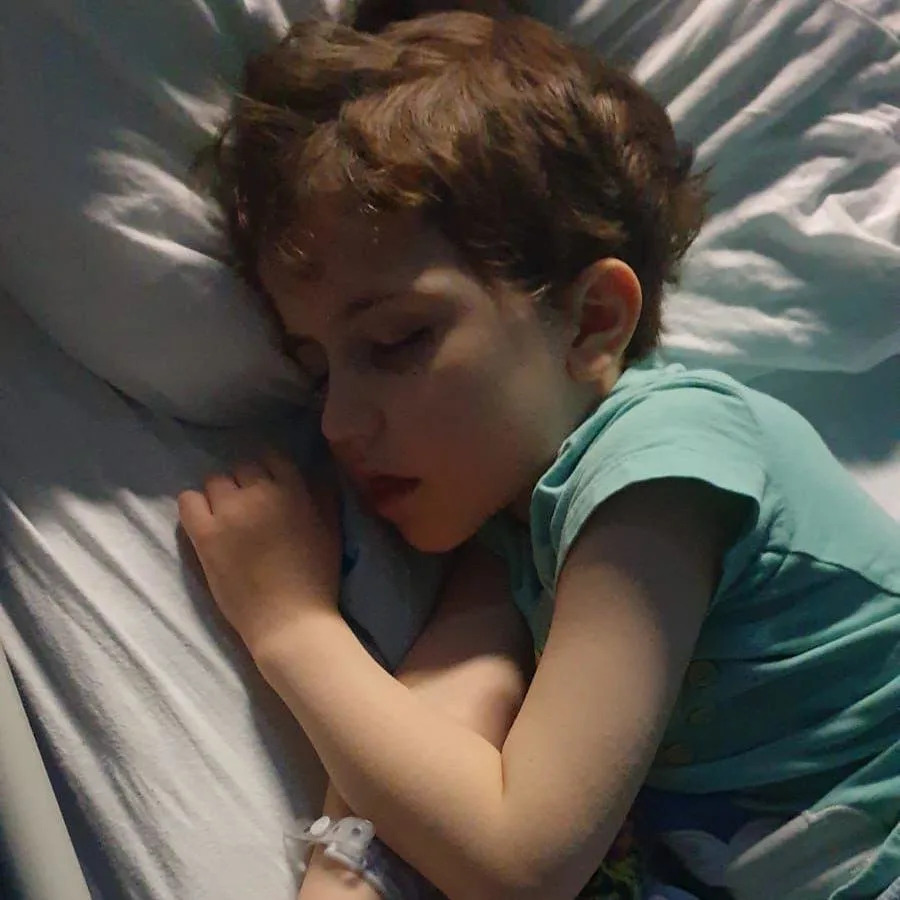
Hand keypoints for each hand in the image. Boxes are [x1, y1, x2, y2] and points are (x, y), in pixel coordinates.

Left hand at [178, 452, 340, 653]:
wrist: (289, 620)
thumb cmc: (315, 578)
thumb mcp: (330, 529)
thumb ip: (322, 494)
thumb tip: (317, 468)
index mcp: (293, 491)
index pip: (271, 458)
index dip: (268, 472)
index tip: (269, 489)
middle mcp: (259, 493)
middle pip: (241, 469)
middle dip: (245, 485)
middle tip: (249, 510)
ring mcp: (229, 513)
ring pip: (214, 482)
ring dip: (220, 495)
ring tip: (227, 518)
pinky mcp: (205, 535)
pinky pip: (188, 501)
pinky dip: (194, 506)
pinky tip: (205, 522)